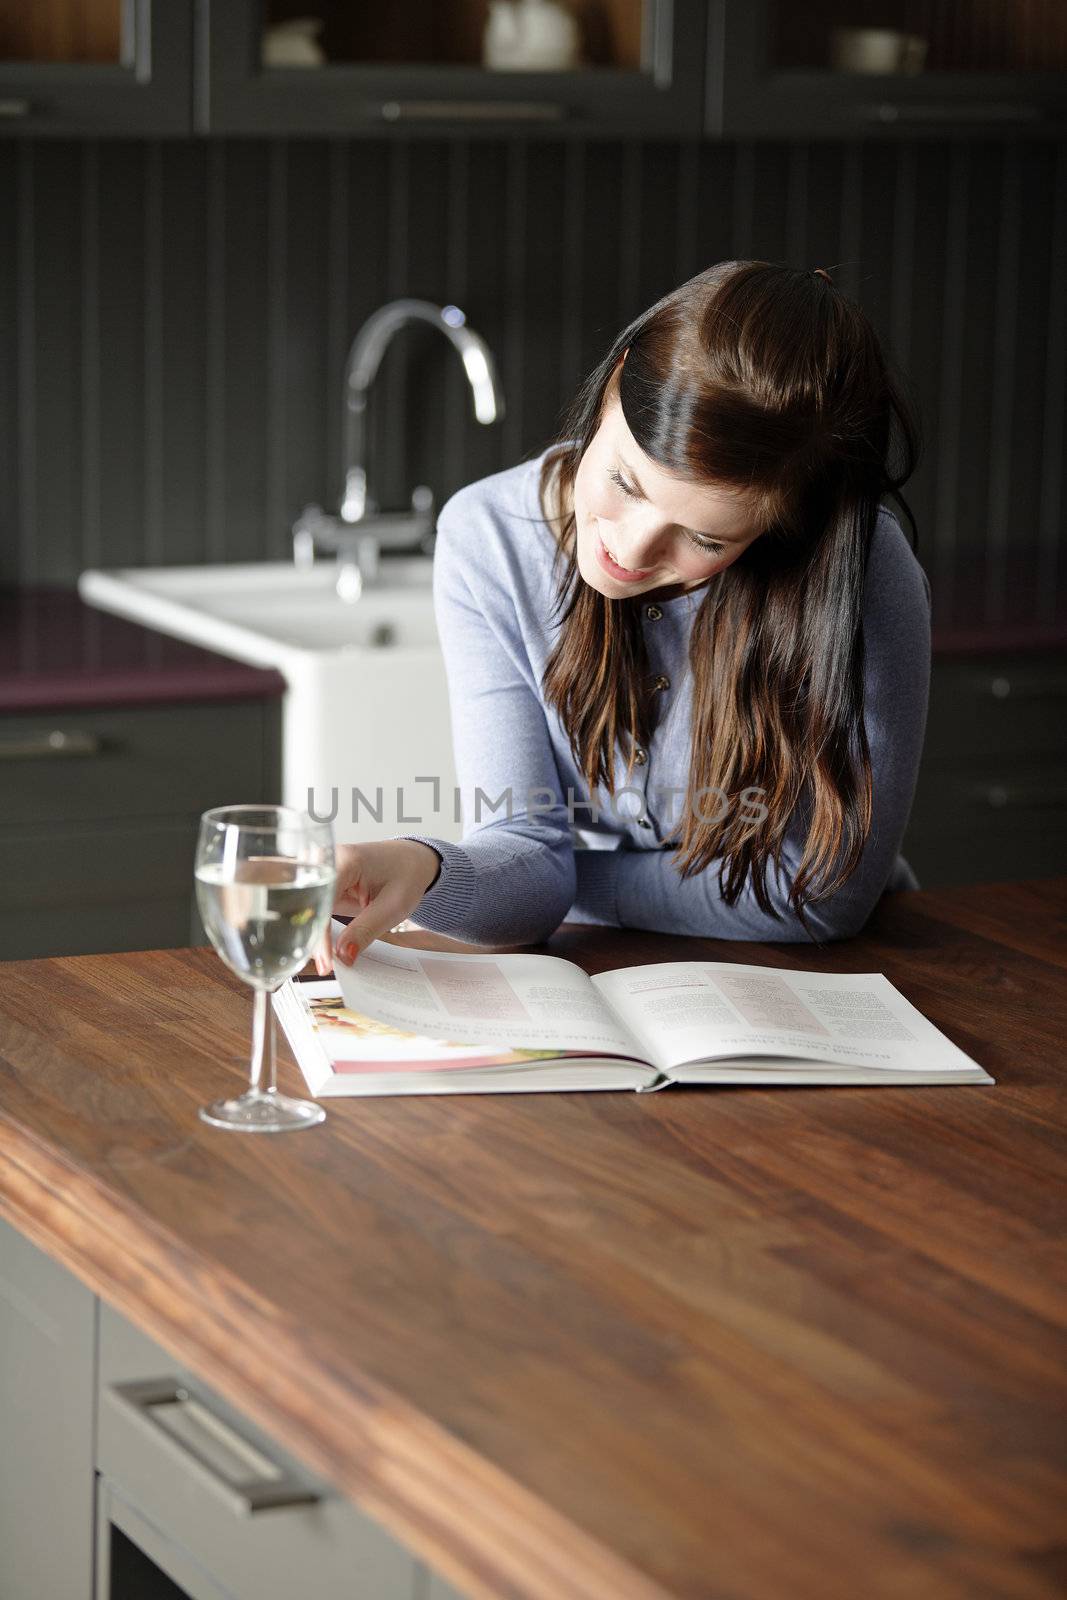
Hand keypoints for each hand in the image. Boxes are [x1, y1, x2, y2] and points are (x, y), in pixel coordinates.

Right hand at [313, 840, 441, 973]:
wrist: (410, 860)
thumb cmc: (405, 875)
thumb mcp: (393, 906)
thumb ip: (365, 930)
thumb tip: (342, 955)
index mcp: (345, 859)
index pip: (322, 900)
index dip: (320, 934)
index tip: (326, 964)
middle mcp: (324, 861)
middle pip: (304, 903)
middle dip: (308, 937)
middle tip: (324, 967)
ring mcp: (317, 872)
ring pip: (302, 908)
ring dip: (309, 935)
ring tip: (324, 961)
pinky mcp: (317, 884)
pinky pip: (310, 910)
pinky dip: (315, 929)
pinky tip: (322, 948)